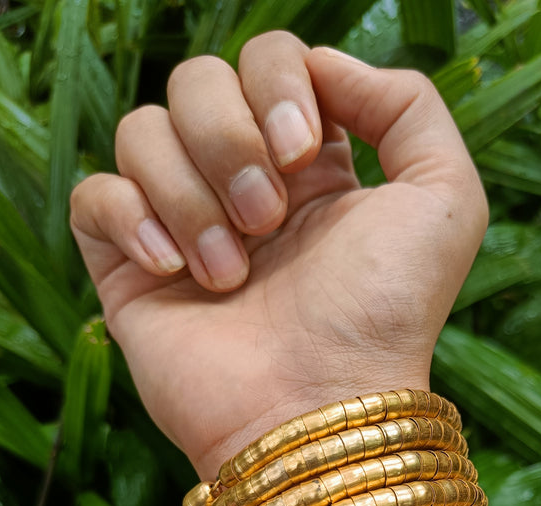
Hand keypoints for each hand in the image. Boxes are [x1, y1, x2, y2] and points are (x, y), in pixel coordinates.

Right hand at [70, 32, 487, 477]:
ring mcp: (184, 225)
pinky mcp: (131, 271)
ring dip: (190, 194)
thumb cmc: (386, 314)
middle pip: (198, 82)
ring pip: (143, 131)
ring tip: (231, 273)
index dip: (278, 84)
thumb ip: (408, 105)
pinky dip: (130, 220)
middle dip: (231, 140)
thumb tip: (324, 67)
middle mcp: (244, 184)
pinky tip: (174, 273)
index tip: (305, 154)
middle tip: (270, 222)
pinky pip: (94, 195)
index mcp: (313, 163)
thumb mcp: (446, 198)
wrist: (320, 408)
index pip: (270, 61)